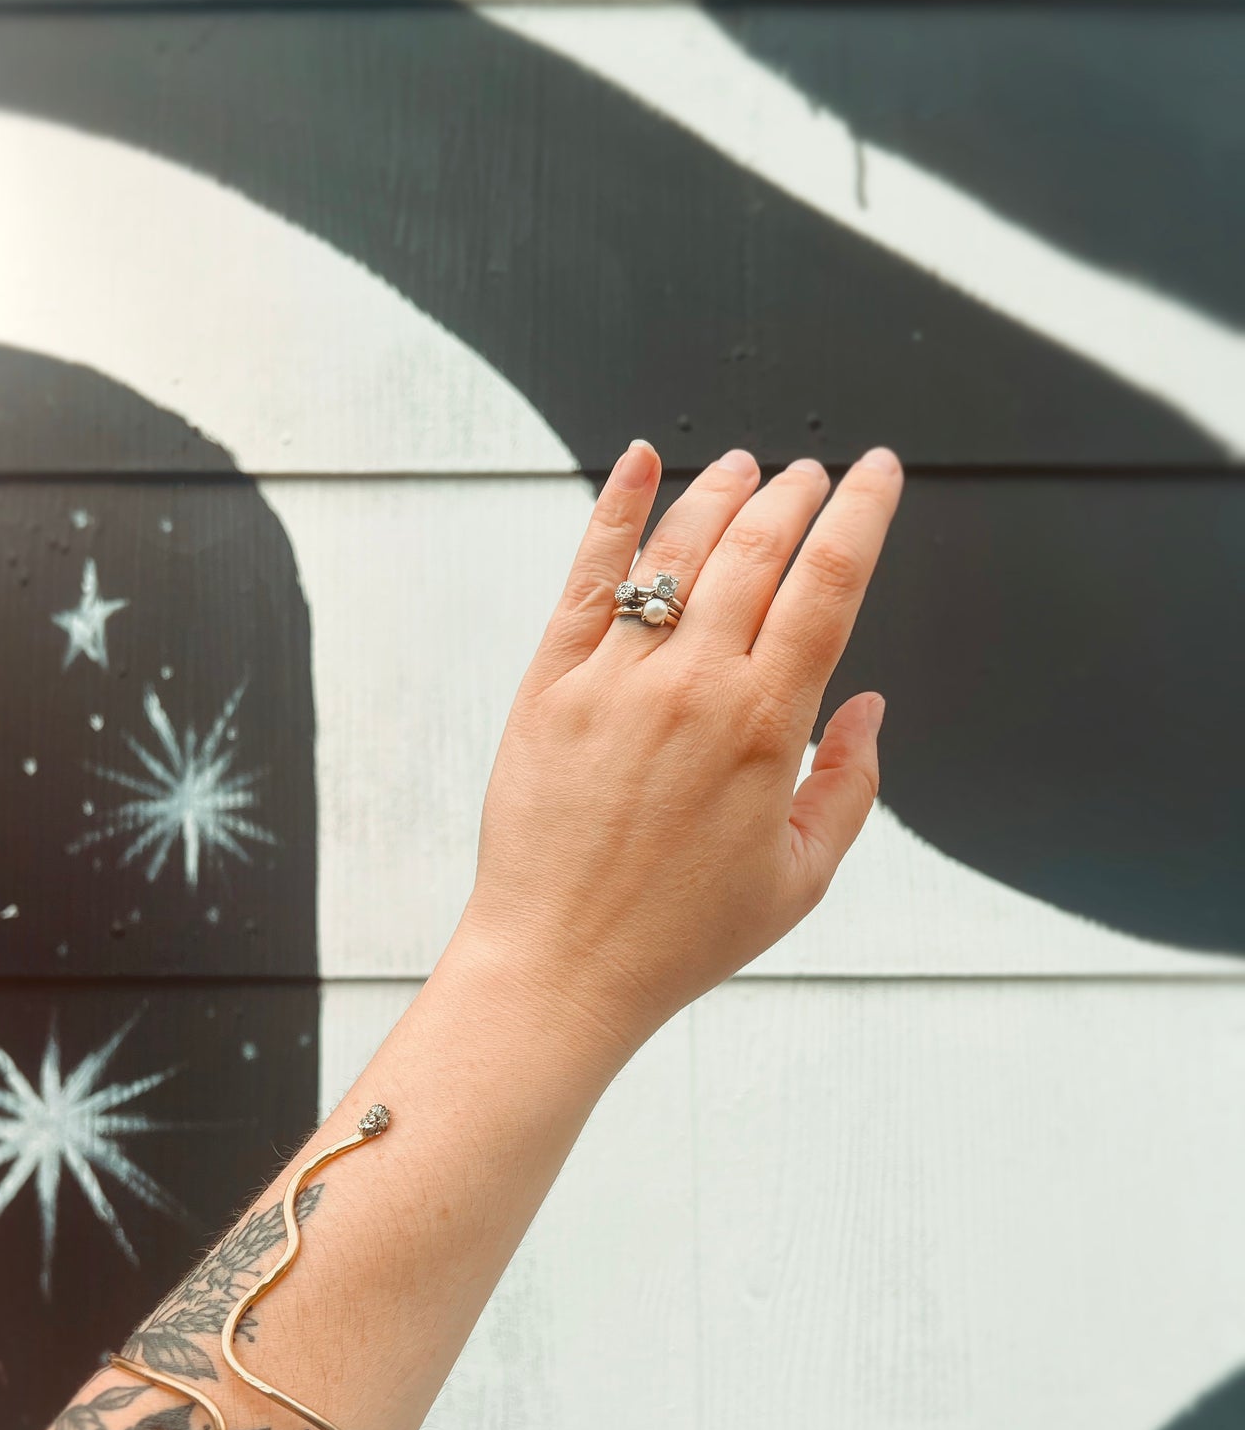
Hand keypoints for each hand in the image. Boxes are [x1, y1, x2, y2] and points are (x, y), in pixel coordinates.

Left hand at [460, 439, 902, 1062]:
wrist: (562, 965)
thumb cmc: (680, 936)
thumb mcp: (800, 878)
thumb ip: (850, 785)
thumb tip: (870, 707)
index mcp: (766, 727)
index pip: (829, 584)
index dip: (863, 514)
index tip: (880, 474)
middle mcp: (692, 686)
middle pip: (758, 548)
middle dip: (797, 494)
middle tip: (814, 473)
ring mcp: (614, 678)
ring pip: (679, 551)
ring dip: (720, 494)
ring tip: (745, 468)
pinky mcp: (549, 685)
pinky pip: (588, 578)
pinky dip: (616, 511)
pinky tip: (639, 464)